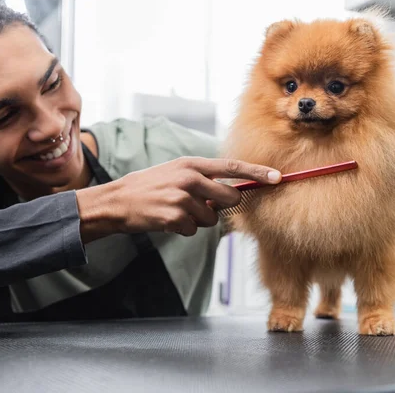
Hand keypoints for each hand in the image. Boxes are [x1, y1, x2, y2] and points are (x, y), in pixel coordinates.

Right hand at [76, 157, 280, 240]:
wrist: (117, 201)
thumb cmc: (149, 187)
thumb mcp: (175, 173)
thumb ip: (202, 179)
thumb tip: (230, 193)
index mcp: (191, 164)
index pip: (232, 167)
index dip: (256, 173)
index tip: (277, 177)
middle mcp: (190, 178)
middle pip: (229, 198)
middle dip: (222, 206)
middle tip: (203, 204)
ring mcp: (183, 198)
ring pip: (211, 219)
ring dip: (197, 220)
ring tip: (175, 211)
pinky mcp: (175, 217)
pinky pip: (194, 230)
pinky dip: (183, 229)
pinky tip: (166, 219)